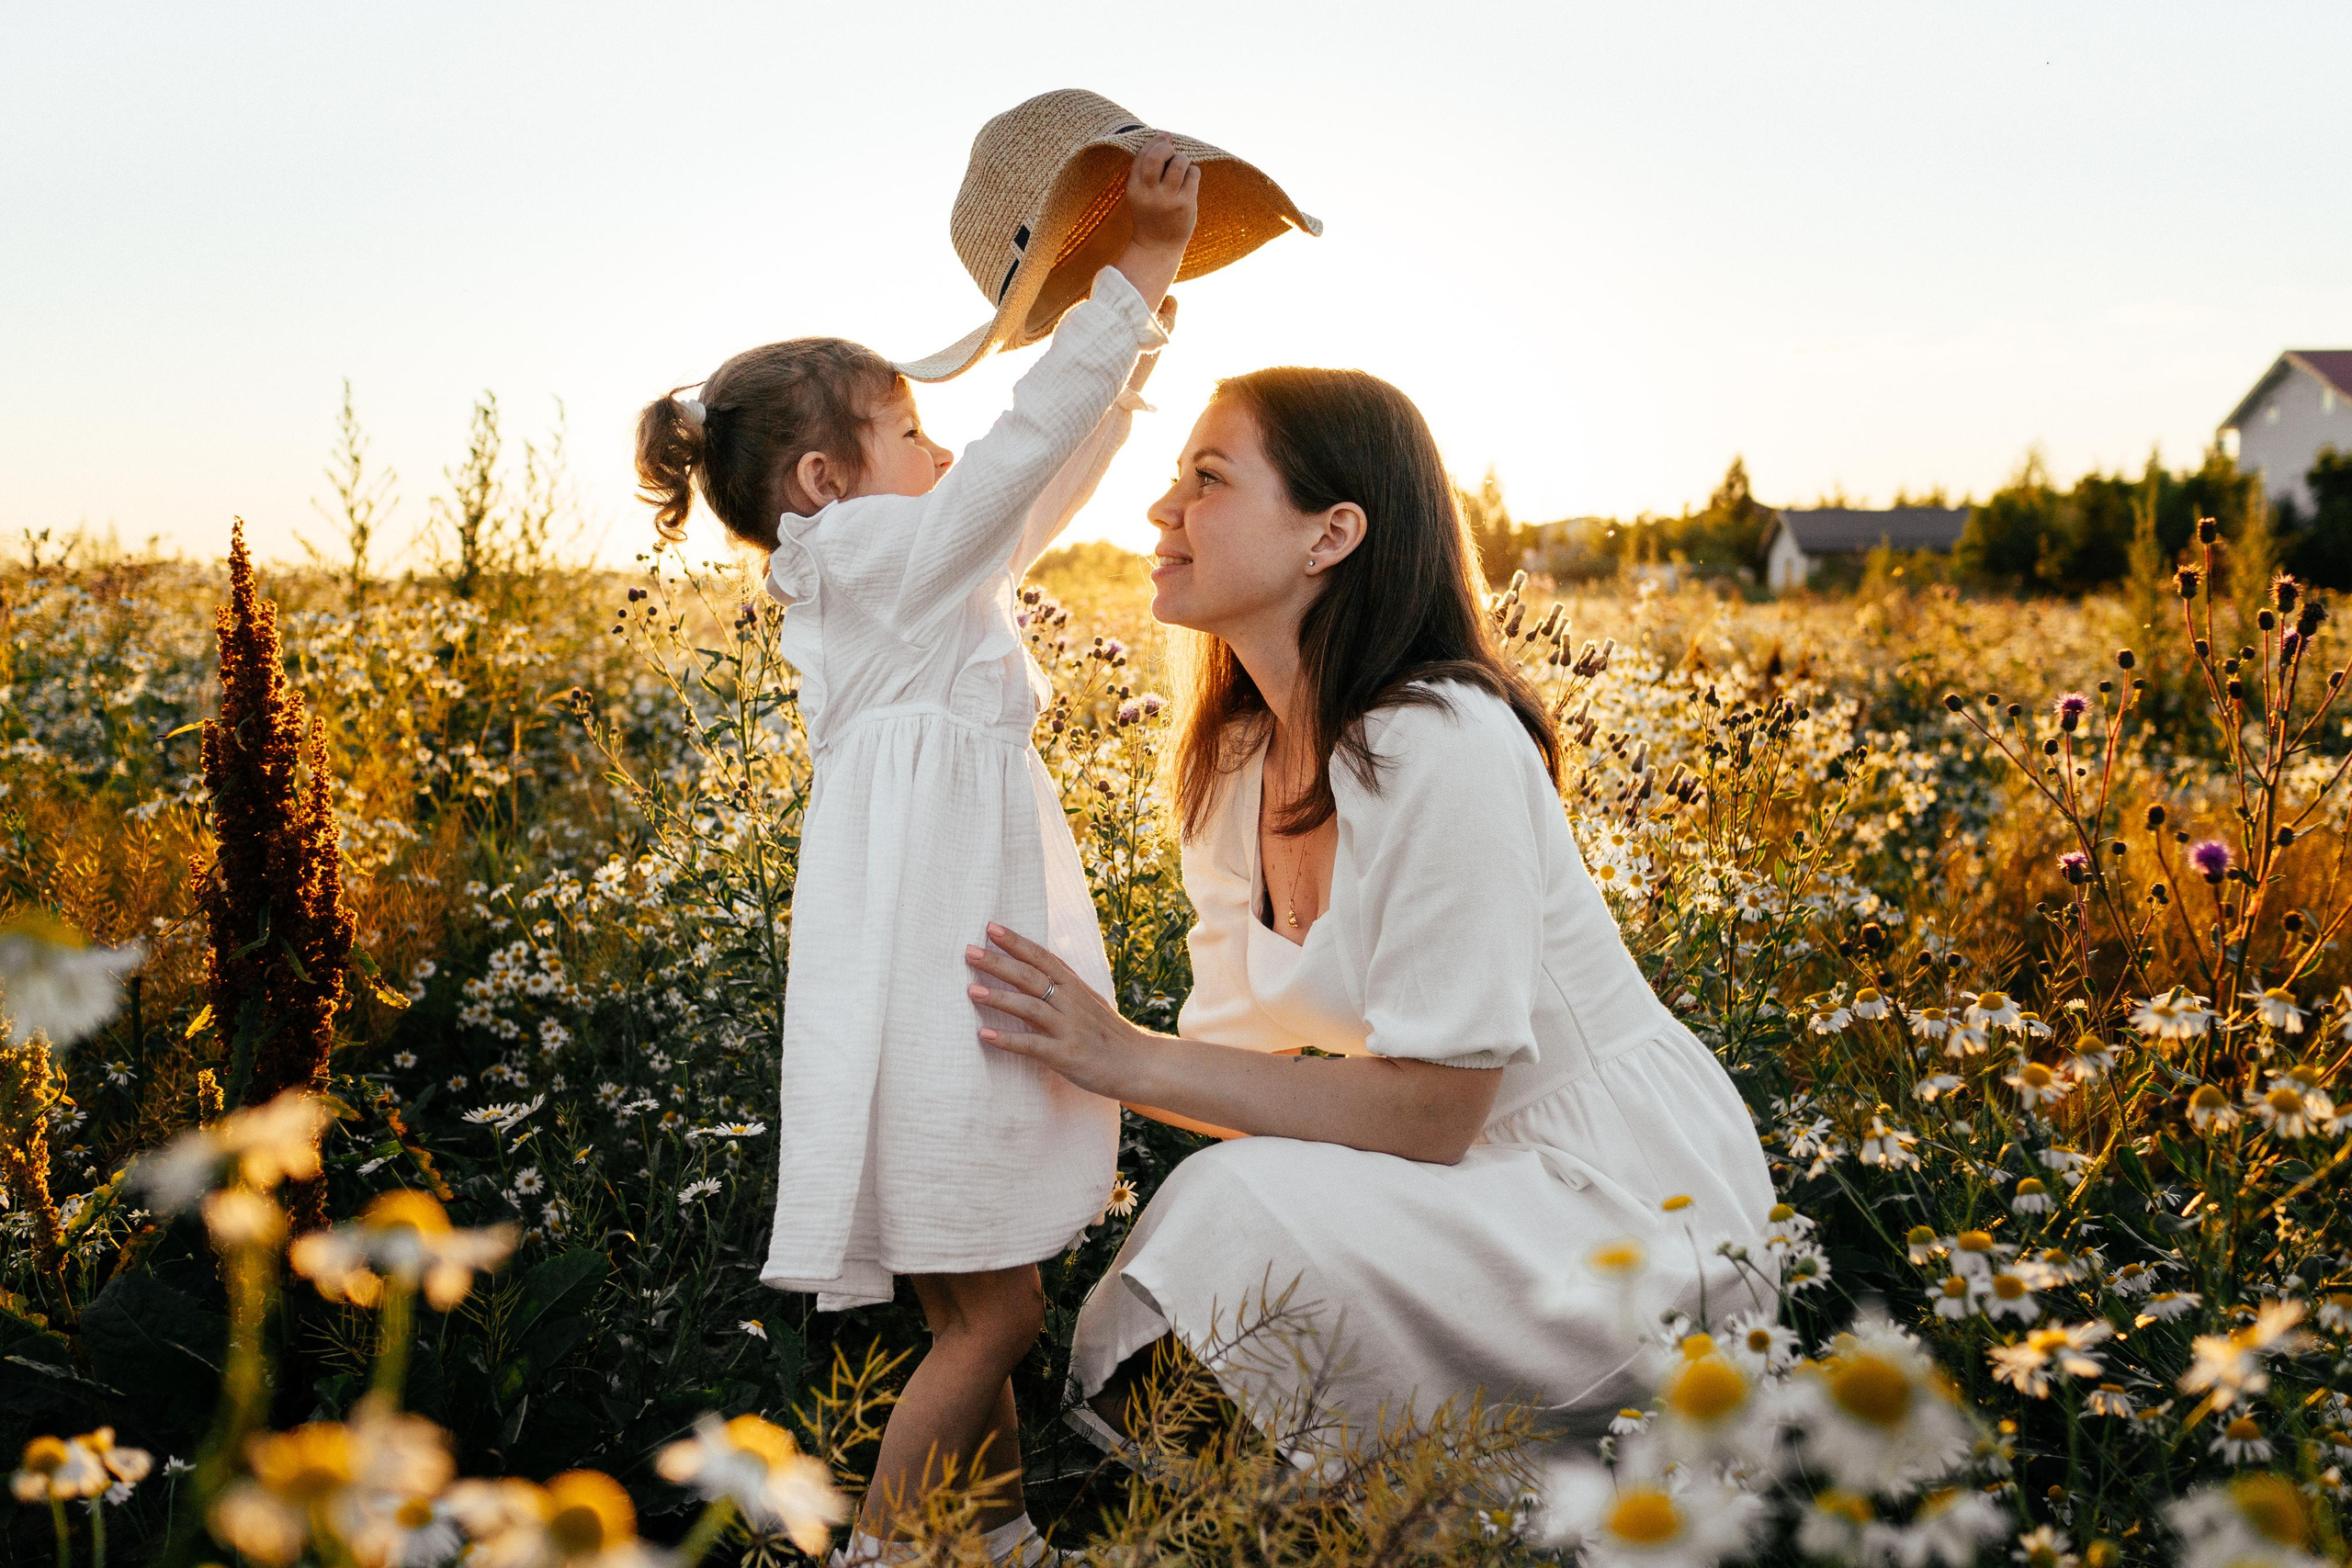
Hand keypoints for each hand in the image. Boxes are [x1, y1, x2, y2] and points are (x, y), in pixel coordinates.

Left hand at [966, 924, 1146, 1099]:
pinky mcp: (1066, 1055)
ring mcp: (1069, 1028)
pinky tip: (985, 1035)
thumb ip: (1065, 985)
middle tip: (969, 951)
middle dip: (998, 962)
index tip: (991, 927)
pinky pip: (1033, 1045)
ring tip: (971, 990)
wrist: (1141, 1065)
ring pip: (1030, 1007)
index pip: (1042, 957)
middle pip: (1030, 976)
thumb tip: (1039, 965)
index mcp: (1075, 987)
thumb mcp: (1090, 1002)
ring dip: (999, 998)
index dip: (1016, 942)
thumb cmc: (1110, 1035)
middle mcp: (1071, 1002)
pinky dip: (1008, 1040)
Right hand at [1113, 133, 1197, 308]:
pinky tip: (1190, 179)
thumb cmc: (1151, 213)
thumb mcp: (1141, 191)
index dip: (1154, 142)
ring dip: (1183, 158)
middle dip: (1167, 147)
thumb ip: (1147, 167)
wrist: (1157, 247)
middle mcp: (1149, 193)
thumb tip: (1166, 136)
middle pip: (1158, 156)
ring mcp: (1168, 200)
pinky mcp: (1185, 204)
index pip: (1143, 155)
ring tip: (1183, 166)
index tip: (1163, 139)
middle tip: (1172, 152)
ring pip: (1180, 163)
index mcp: (1134, 188)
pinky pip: (1193, 174)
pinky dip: (1193, 172)